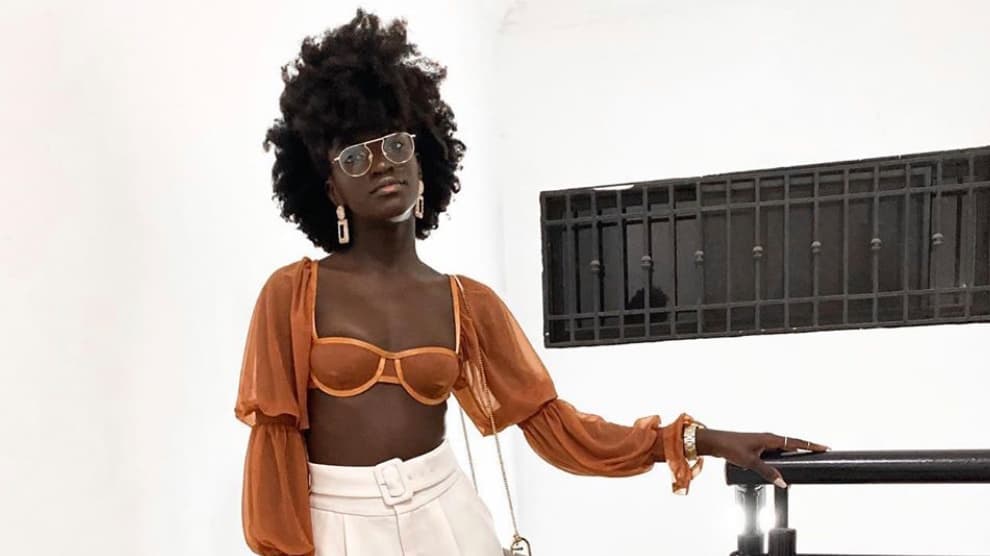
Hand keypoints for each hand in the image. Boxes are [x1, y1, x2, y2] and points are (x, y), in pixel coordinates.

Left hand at [695, 428, 828, 487]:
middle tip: (821, 452)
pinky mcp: (757, 446)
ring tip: (808, 457)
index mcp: (770, 439)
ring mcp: (763, 442)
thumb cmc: (730, 447)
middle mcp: (768, 438)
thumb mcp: (751, 462)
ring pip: (784, 447)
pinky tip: (785, 462)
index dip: (811, 445)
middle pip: (793, 443)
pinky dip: (784, 455)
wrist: (715, 442)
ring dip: (795, 451)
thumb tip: (782, 482)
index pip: (795, 442)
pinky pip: (776, 451)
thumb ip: (767, 472)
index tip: (824, 447)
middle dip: (807, 447)